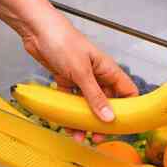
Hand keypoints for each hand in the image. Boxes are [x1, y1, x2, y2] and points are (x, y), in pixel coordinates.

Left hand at [20, 14, 137, 141]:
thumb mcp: (81, 72)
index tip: (125, 125)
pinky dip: (69, 113)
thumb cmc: (63, 43)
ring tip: (79, 135)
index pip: (127, 91)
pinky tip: (66, 125)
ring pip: (88, 104)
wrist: (37, 30)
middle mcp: (97, 76)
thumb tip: (109, 118)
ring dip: (84, 120)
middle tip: (98, 135)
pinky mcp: (66, 81)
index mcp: (108, 70)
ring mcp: (82, 79)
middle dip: (103, 120)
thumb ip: (95, 96)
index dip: (129, 108)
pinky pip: (71, 101)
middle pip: (107, 102)